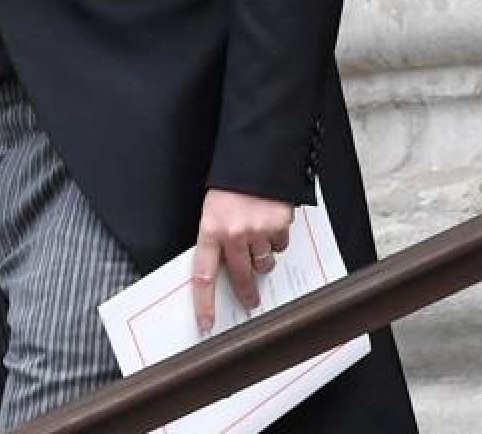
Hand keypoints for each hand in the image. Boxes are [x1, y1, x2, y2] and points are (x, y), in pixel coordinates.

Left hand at [191, 189, 291, 332]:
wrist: (254, 159)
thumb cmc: (229, 186)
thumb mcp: (213, 210)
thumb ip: (217, 238)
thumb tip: (222, 267)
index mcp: (210, 229)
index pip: (202, 274)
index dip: (204, 302)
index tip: (206, 323)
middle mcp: (233, 233)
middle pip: (240, 277)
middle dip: (247, 293)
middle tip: (251, 302)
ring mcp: (257, 230)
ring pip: (263, 263)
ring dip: (261, 258)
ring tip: (257, 238)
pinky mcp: (278, 225)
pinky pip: (279, 245)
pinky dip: (276, 238)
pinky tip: (270, 221)